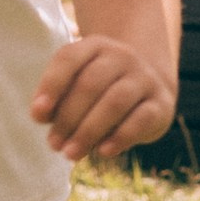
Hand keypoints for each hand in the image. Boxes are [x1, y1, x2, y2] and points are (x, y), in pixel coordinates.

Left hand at [30, 30, 175, 161]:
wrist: (149, 84)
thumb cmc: (100, 90)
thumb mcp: (77, 86)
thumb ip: (56, 100)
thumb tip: (39, 115)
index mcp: (94, 46)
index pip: (69, 58)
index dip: (51, 85)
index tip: (37, 115)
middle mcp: (121, 56)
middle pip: (91, 83)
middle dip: (68, 117)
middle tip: (54, 145)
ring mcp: (144, 77)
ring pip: (115, 101)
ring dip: (89, 130)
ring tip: (71, 153)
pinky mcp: (162, 103)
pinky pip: (142, 118)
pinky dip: (121, 136)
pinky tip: (103, 152)